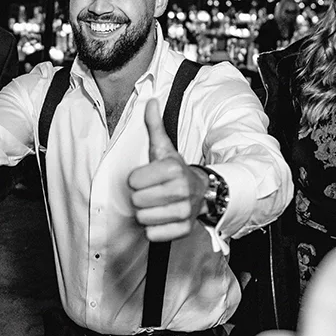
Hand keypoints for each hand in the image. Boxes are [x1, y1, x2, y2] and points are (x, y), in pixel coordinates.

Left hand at [127, 97, 209, 241]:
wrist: (202, 192)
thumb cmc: (175, 171)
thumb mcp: (164, 148)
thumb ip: (154, 126)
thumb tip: (150, 101)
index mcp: (172, 169)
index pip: (132, 181)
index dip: (137, 180)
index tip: (148, 177)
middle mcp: (180, 190)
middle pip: (136, 201)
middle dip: (140, 197)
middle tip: (153, 192)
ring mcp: (183, 211)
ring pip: (143, 218)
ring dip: (147, 213)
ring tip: (158, 204)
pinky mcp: (183, 230)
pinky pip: (153, 234)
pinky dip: (154, 229)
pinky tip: (163, 217)